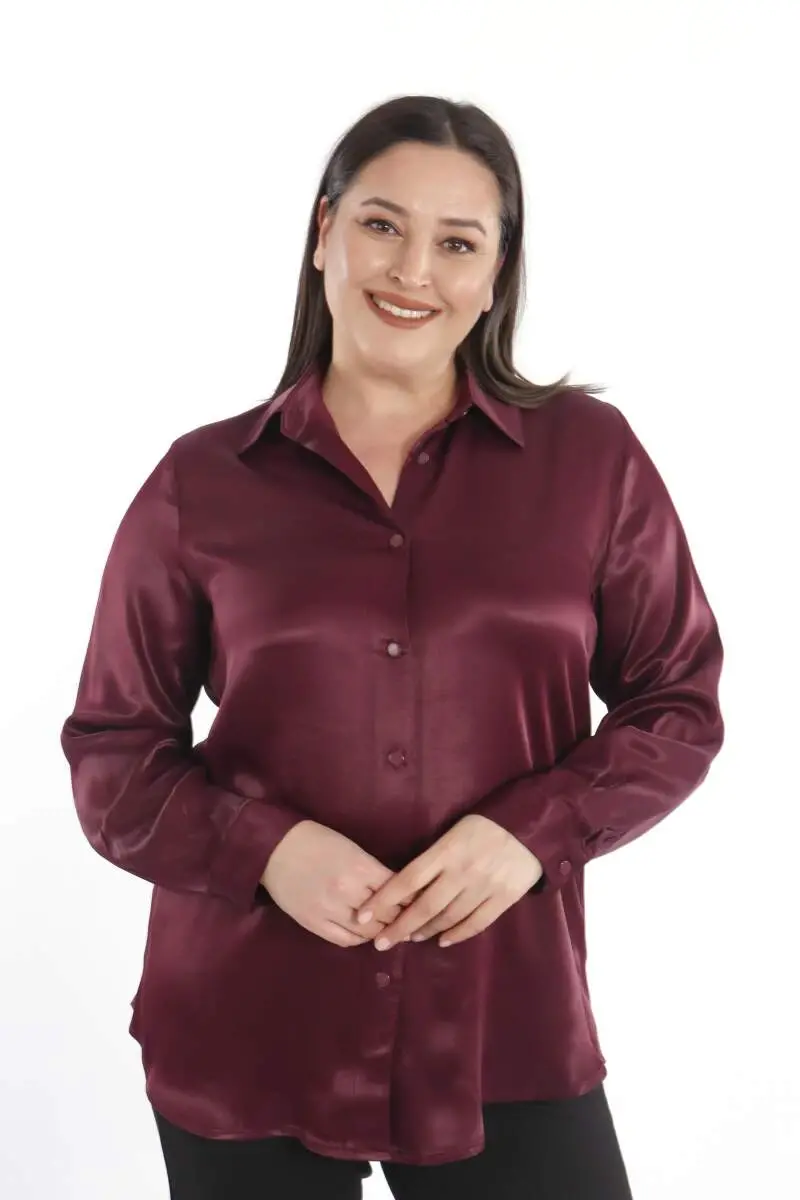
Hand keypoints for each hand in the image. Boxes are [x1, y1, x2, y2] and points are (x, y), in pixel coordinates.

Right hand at [260, 820, 407, 946]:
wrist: (274, 848)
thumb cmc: (316, 841)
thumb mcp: (351, 848)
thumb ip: (373, 871)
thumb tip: (397, 891)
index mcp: (359, 867)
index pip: (396, 892)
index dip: (411, 900)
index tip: (420, 903)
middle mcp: (347, 891)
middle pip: (386, 915)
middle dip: (401, 918)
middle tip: (411, 922)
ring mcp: (329, 910)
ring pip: (368, 932)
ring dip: (382, 932)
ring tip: (391, 931)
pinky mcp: (313, 924)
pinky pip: (345, 940)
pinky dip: (360, 939)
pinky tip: (365, 934)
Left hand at [352, 814, 543, 949]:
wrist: (532, 824)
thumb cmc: (486, 824)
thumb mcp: (454, 832)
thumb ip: (434, 856)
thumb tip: (406, 883)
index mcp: (446, 851)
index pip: (407, 879)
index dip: (383, 899)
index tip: (363, 914)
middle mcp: (462, 871)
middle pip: (424, 906)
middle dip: (399, 926)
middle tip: (381, 941)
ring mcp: (483, 887)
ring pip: (448, 917)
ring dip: (425, 930)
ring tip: (410, 937)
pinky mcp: (503, 898)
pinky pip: (476, 923)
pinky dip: (458, 934)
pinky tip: (443, 940)